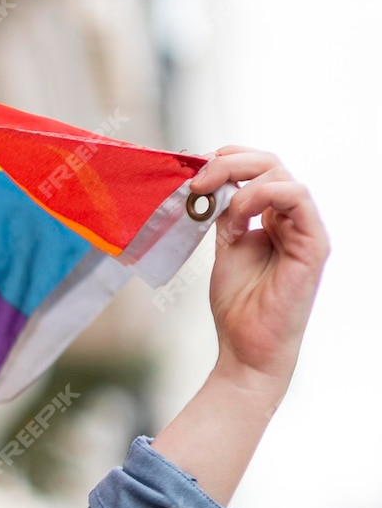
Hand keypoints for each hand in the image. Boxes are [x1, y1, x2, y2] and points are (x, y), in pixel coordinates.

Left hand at [189, 146, 330, 392]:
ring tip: (212, 197)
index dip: (227, 160)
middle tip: (197, 179)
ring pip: (282, 175)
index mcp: (273, 218)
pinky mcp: (314, 244)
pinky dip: (263, 196)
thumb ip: (224, 216)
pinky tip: (237, 214)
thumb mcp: (225, 248)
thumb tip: (209, 184)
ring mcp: (305, 229)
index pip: (258, 169)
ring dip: (241, 178)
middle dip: (229, 162)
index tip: (193, 171)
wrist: (246, 347)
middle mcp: (292, 219)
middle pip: (270, 164)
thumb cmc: (238, 305)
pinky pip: (297, 198)